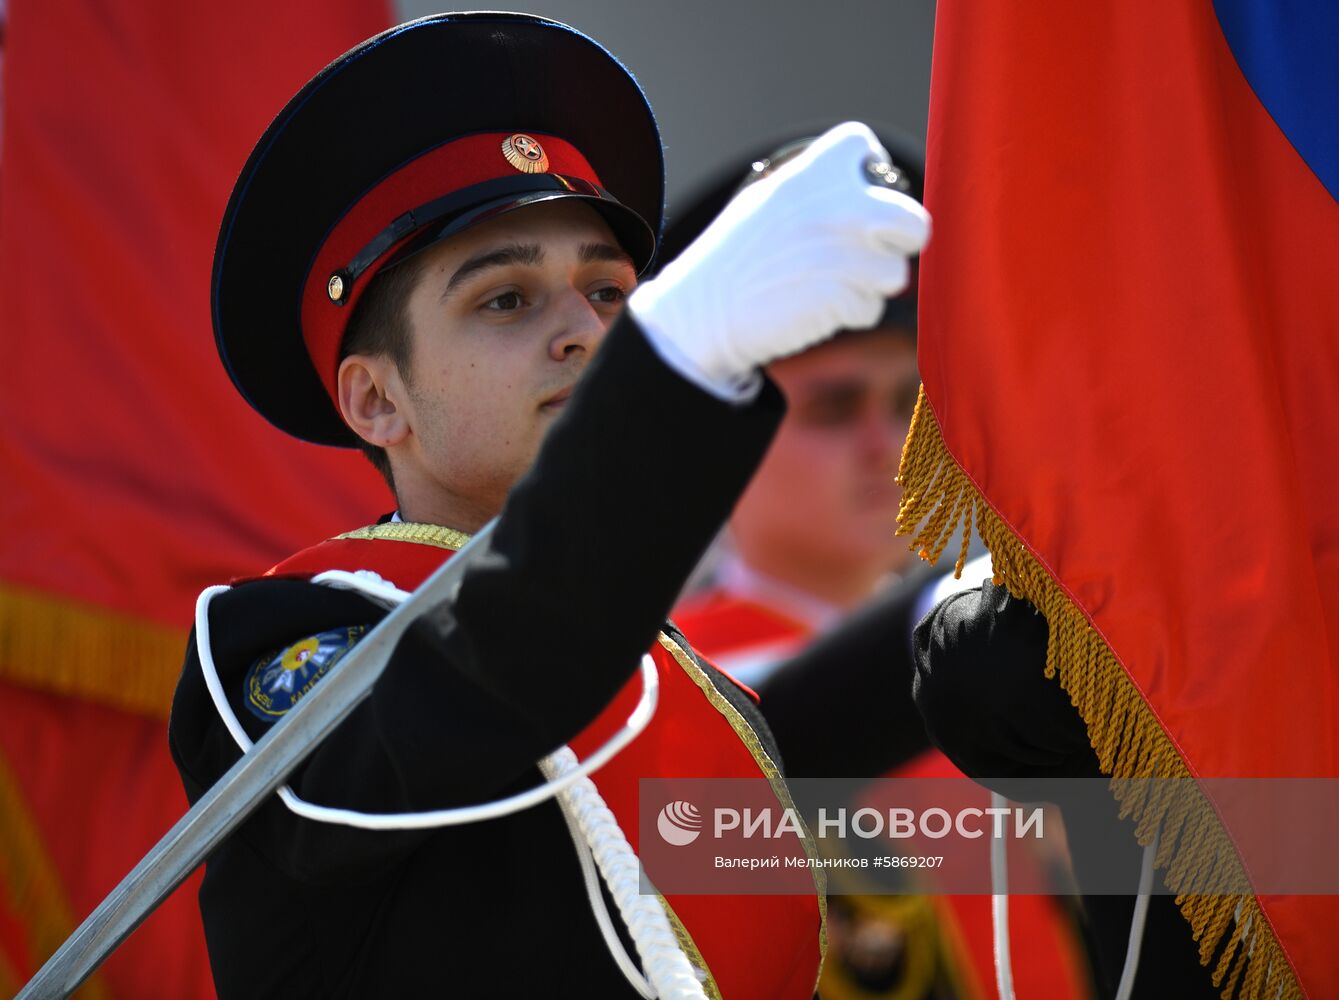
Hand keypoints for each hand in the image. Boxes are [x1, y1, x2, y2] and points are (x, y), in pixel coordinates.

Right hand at [629, 122, 929, 393]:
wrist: (702, 312)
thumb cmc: (734, 261)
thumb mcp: (767, 202)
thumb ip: (818, 191)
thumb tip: (871, 195)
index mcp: (810, 173)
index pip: (863, 146)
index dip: (869, 173)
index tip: (854, 196)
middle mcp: (835, 205)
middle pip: (913, 220)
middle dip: (903, 240)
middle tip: (877, 250)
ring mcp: (842, 253)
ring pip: (895, 274)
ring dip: (868, 286)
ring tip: (826, 284)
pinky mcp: (842, 297)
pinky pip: (870, 309)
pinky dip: (849, 315)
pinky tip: (814, 307)